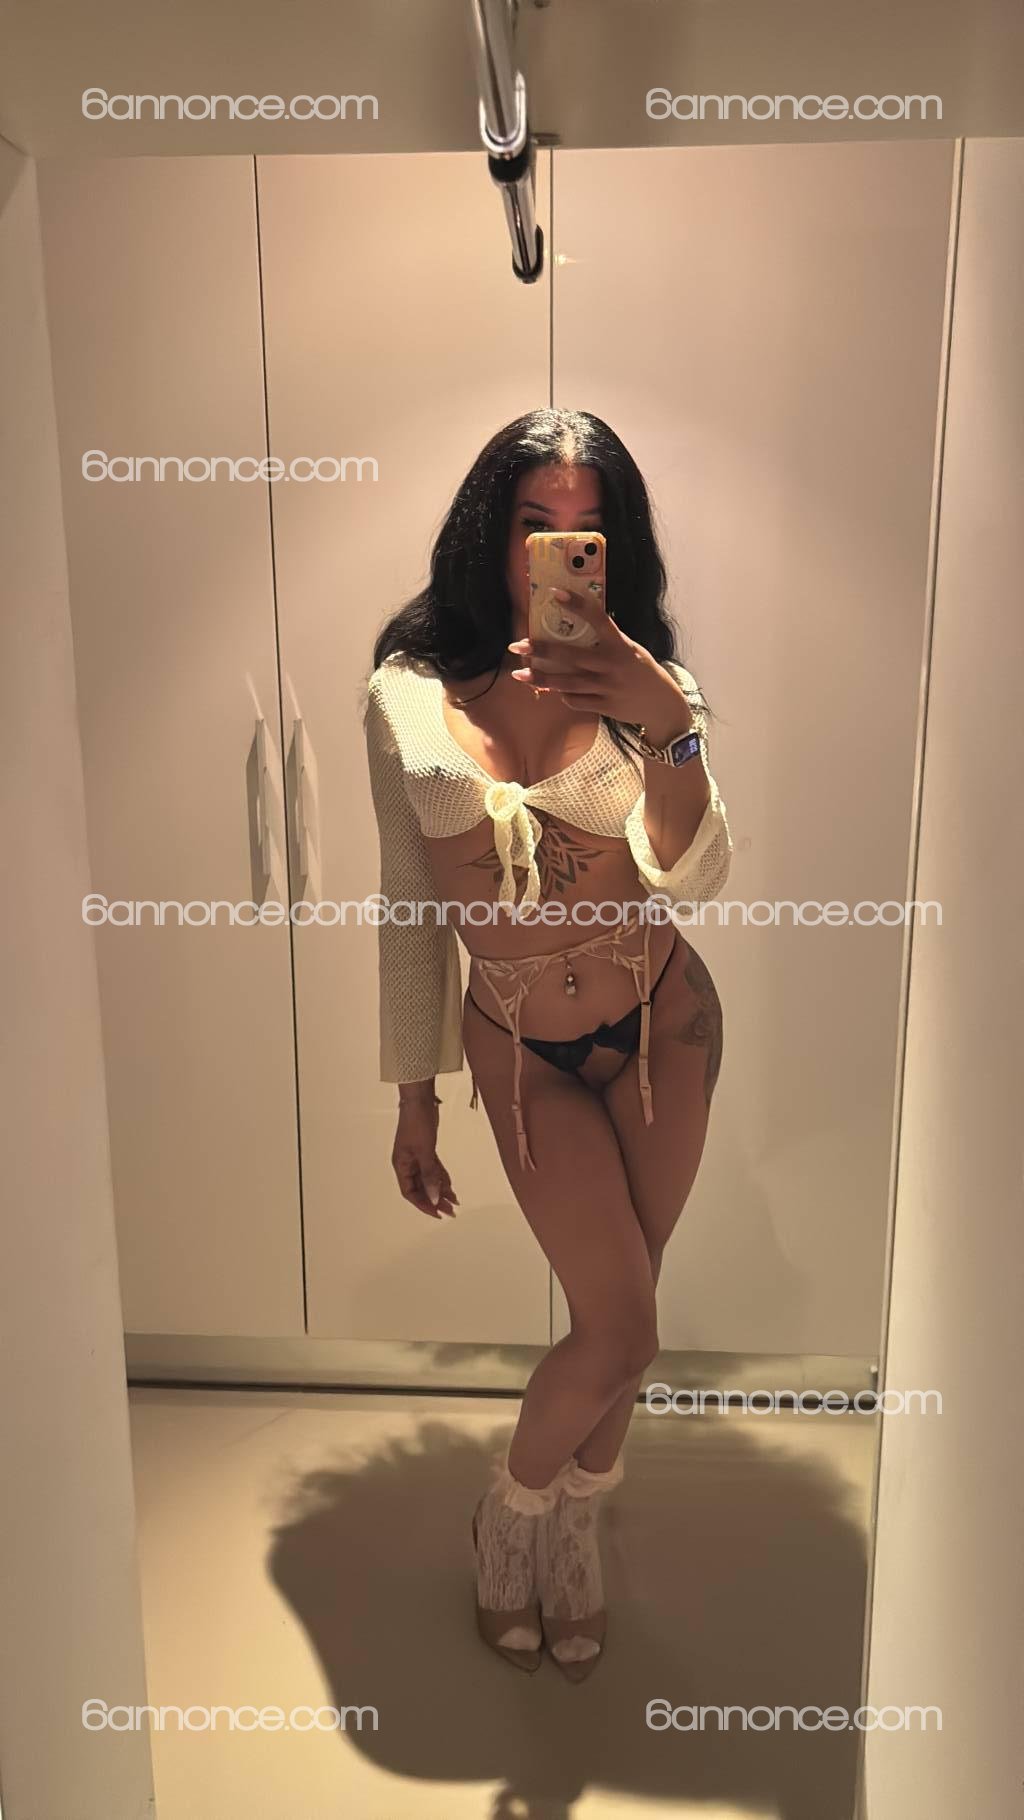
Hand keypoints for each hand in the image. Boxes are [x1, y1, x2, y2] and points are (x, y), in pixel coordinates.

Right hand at [392, 1100, 458, 1219]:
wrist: (420, 1100)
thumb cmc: (417, 1124)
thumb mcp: (425, 1151)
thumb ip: (430, 1175)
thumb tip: (434, 1197)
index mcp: (400, 1165)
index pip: (410, 1192)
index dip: (423, 1204)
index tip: (437, 1213)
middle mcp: (407, 1164)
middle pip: (420, 1188)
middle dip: (434, 1199)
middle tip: (450, 1210)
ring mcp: (416, 1157)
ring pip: (428, 1179)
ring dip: (440, 1190)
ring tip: (454, 1201)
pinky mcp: (426, 1150)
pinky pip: (433, 1169)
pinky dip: (441, 1177)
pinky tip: (450, 1186)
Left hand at [509, 587, 692, 738]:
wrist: (661, 704)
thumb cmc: (640, 670)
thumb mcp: (630, 649)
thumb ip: (607, 641)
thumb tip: (576, 626)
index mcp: (621, 645)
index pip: (598, 618)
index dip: (577, 604)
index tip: (554, 593)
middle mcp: (613, 665)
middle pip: (571, 656)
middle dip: (542, 650)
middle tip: (518, 645)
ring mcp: (608, 688)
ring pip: (567, 683)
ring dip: (541, 678)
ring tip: (519, 674)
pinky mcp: (605, 706)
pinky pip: (576, 701)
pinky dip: (563, 695)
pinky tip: (554, 690)